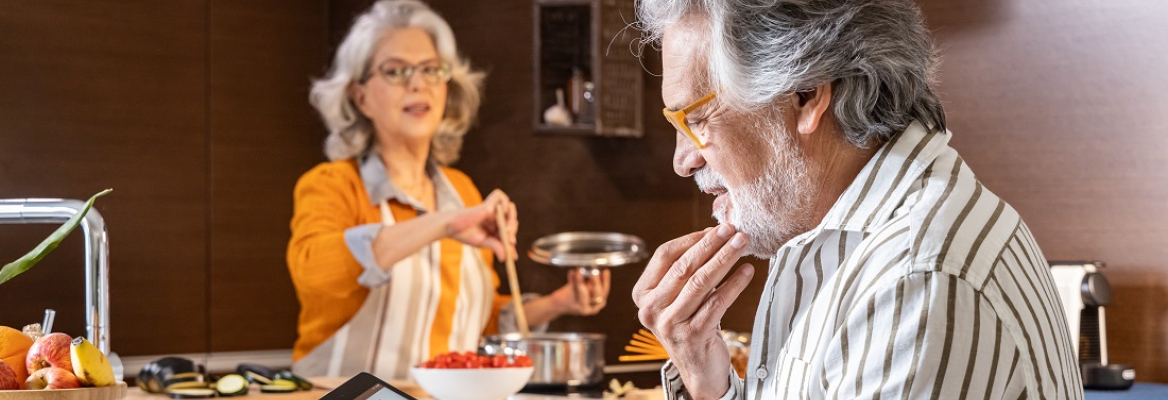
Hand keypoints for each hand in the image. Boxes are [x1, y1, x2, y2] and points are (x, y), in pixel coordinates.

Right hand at [445, 189, 517, 260]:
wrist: (452, 227)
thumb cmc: (466, 234)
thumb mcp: (483, 242)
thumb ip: (496, 247)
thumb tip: (506, 258)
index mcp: (495, 227)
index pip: (508, 233)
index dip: (511, 244)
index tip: (514, 257)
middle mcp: (495, 217)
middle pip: (512, 221)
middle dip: (512, 232)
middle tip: (510, 241)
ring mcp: (492, 209)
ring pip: (510, 209)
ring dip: (512, 219)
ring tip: (508, 230)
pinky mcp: (488, 203)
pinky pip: (501, 198)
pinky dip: (505, 204)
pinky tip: (502, 213)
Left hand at [550, 269, 611, 315]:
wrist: (560, 306)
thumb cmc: (575, 295)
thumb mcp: (588, 289)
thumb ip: (593, 281)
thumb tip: (597, 266)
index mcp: (599, 304)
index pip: (605, 291)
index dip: (606, 281)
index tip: (605, 271)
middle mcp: (593, 308)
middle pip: (597, 295)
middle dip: (596, 282)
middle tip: (594, 272)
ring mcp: (582, 307)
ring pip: (584, 293)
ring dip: (582, 280)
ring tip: (580, 270)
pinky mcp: (571, 304)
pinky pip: (572, 290)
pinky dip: (572, 280)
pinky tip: (571, 272)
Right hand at [632, 225, 754, 399]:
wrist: (698, 367)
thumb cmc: (691, 323)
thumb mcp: (679, 296)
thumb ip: (687, 270)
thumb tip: (712, 233)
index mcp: (643, 294)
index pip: (665, 256)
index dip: (692, 240)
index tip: (715, 228)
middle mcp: (651, 309)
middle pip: (683, 267)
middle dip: (711, 245)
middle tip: (733, 230)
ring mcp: (669, 324)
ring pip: (701, 282)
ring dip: (725, 259)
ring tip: (742, 244)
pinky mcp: (692, 335)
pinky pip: (717, 303)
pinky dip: (734, 285)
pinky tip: (747, 272)